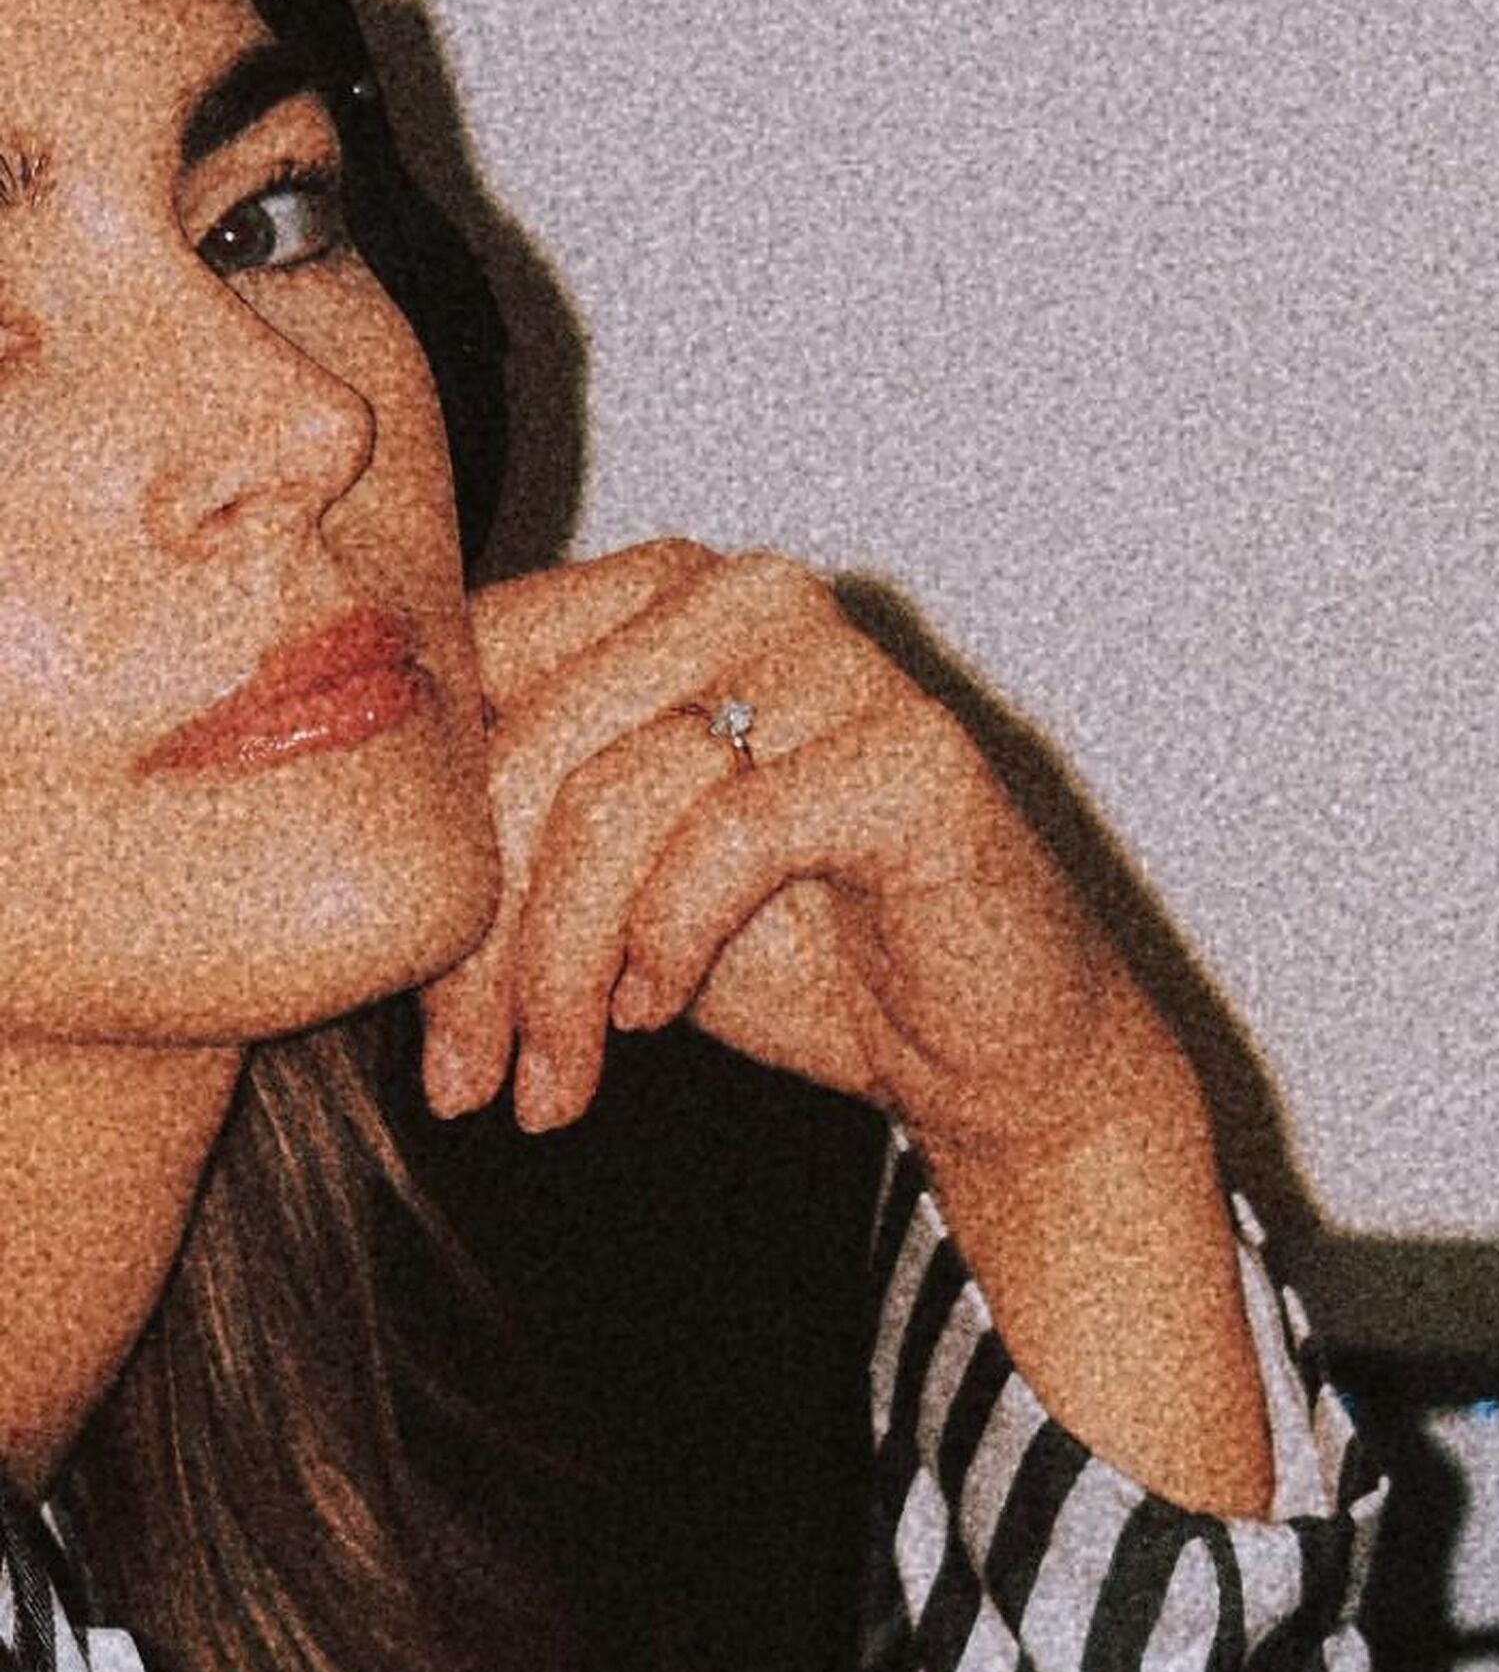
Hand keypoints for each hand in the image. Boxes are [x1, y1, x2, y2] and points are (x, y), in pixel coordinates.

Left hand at [419, 538, 1153, 1159]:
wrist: (992, 1042)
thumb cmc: (807, 954)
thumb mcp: (612, 885)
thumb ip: (510, 827)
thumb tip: (333, 876)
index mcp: (655, 596)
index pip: (474, 685)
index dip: (427, 862)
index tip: (424, 1021)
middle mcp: (742, 592)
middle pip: (529, 746)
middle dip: (482, 943)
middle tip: (472, 1079)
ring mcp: (836, 661)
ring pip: (613, 793)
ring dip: (564, 969)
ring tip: (564, 1077)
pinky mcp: (909, 752)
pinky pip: (729, 832)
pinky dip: (673, 937)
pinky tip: (666, 1011)